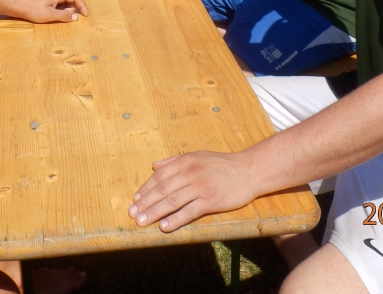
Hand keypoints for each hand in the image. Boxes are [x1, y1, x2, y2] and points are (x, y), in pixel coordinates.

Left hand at [14, 0, 88, 22]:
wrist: (18, 5)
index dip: (82, 6)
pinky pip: (59, 0)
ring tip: (58, 16)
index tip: (86, 15)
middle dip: (72, 8)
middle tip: (67, 18)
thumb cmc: (33, 10)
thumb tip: (76, 17)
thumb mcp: (50, 15)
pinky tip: (54, 13)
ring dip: (66, 8)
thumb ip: (64, 16)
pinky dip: (61, 7)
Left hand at [128, 151, 253, 231]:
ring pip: (172, 201)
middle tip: (133, 214)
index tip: (136, 200)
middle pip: (162, 190)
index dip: (146, 189)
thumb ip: (174, 161)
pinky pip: (189, 211)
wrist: (249, 170)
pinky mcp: (211, 200)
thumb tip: (154, 165)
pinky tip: (164, 226)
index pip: (160, 176)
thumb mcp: (197, 156)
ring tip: (142, 222)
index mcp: (185, 161)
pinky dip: (175, 219)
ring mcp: (200, 187)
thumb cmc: (222, 164)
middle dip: (145, 203)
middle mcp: (190, 172)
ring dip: (155, 213)